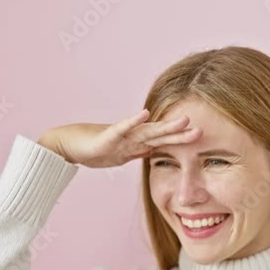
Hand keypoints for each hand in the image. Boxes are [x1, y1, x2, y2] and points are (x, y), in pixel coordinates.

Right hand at [38, 109, 201, 167]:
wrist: (68, 146)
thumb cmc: (93, 149)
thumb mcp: (120, 155)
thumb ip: (137, 152)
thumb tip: (153, 152)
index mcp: (137, 144)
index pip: (163, 143)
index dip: (181, 141)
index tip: (201, 140)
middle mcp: (132, 138)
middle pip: (160, 136)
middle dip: (180, 134)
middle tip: (201, 130)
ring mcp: (121, 136)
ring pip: (147, 131)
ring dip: (165, 126)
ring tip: (183, 120)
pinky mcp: (108, 136)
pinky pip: (122, 128)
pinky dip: (133, 122)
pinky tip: (144, 114)